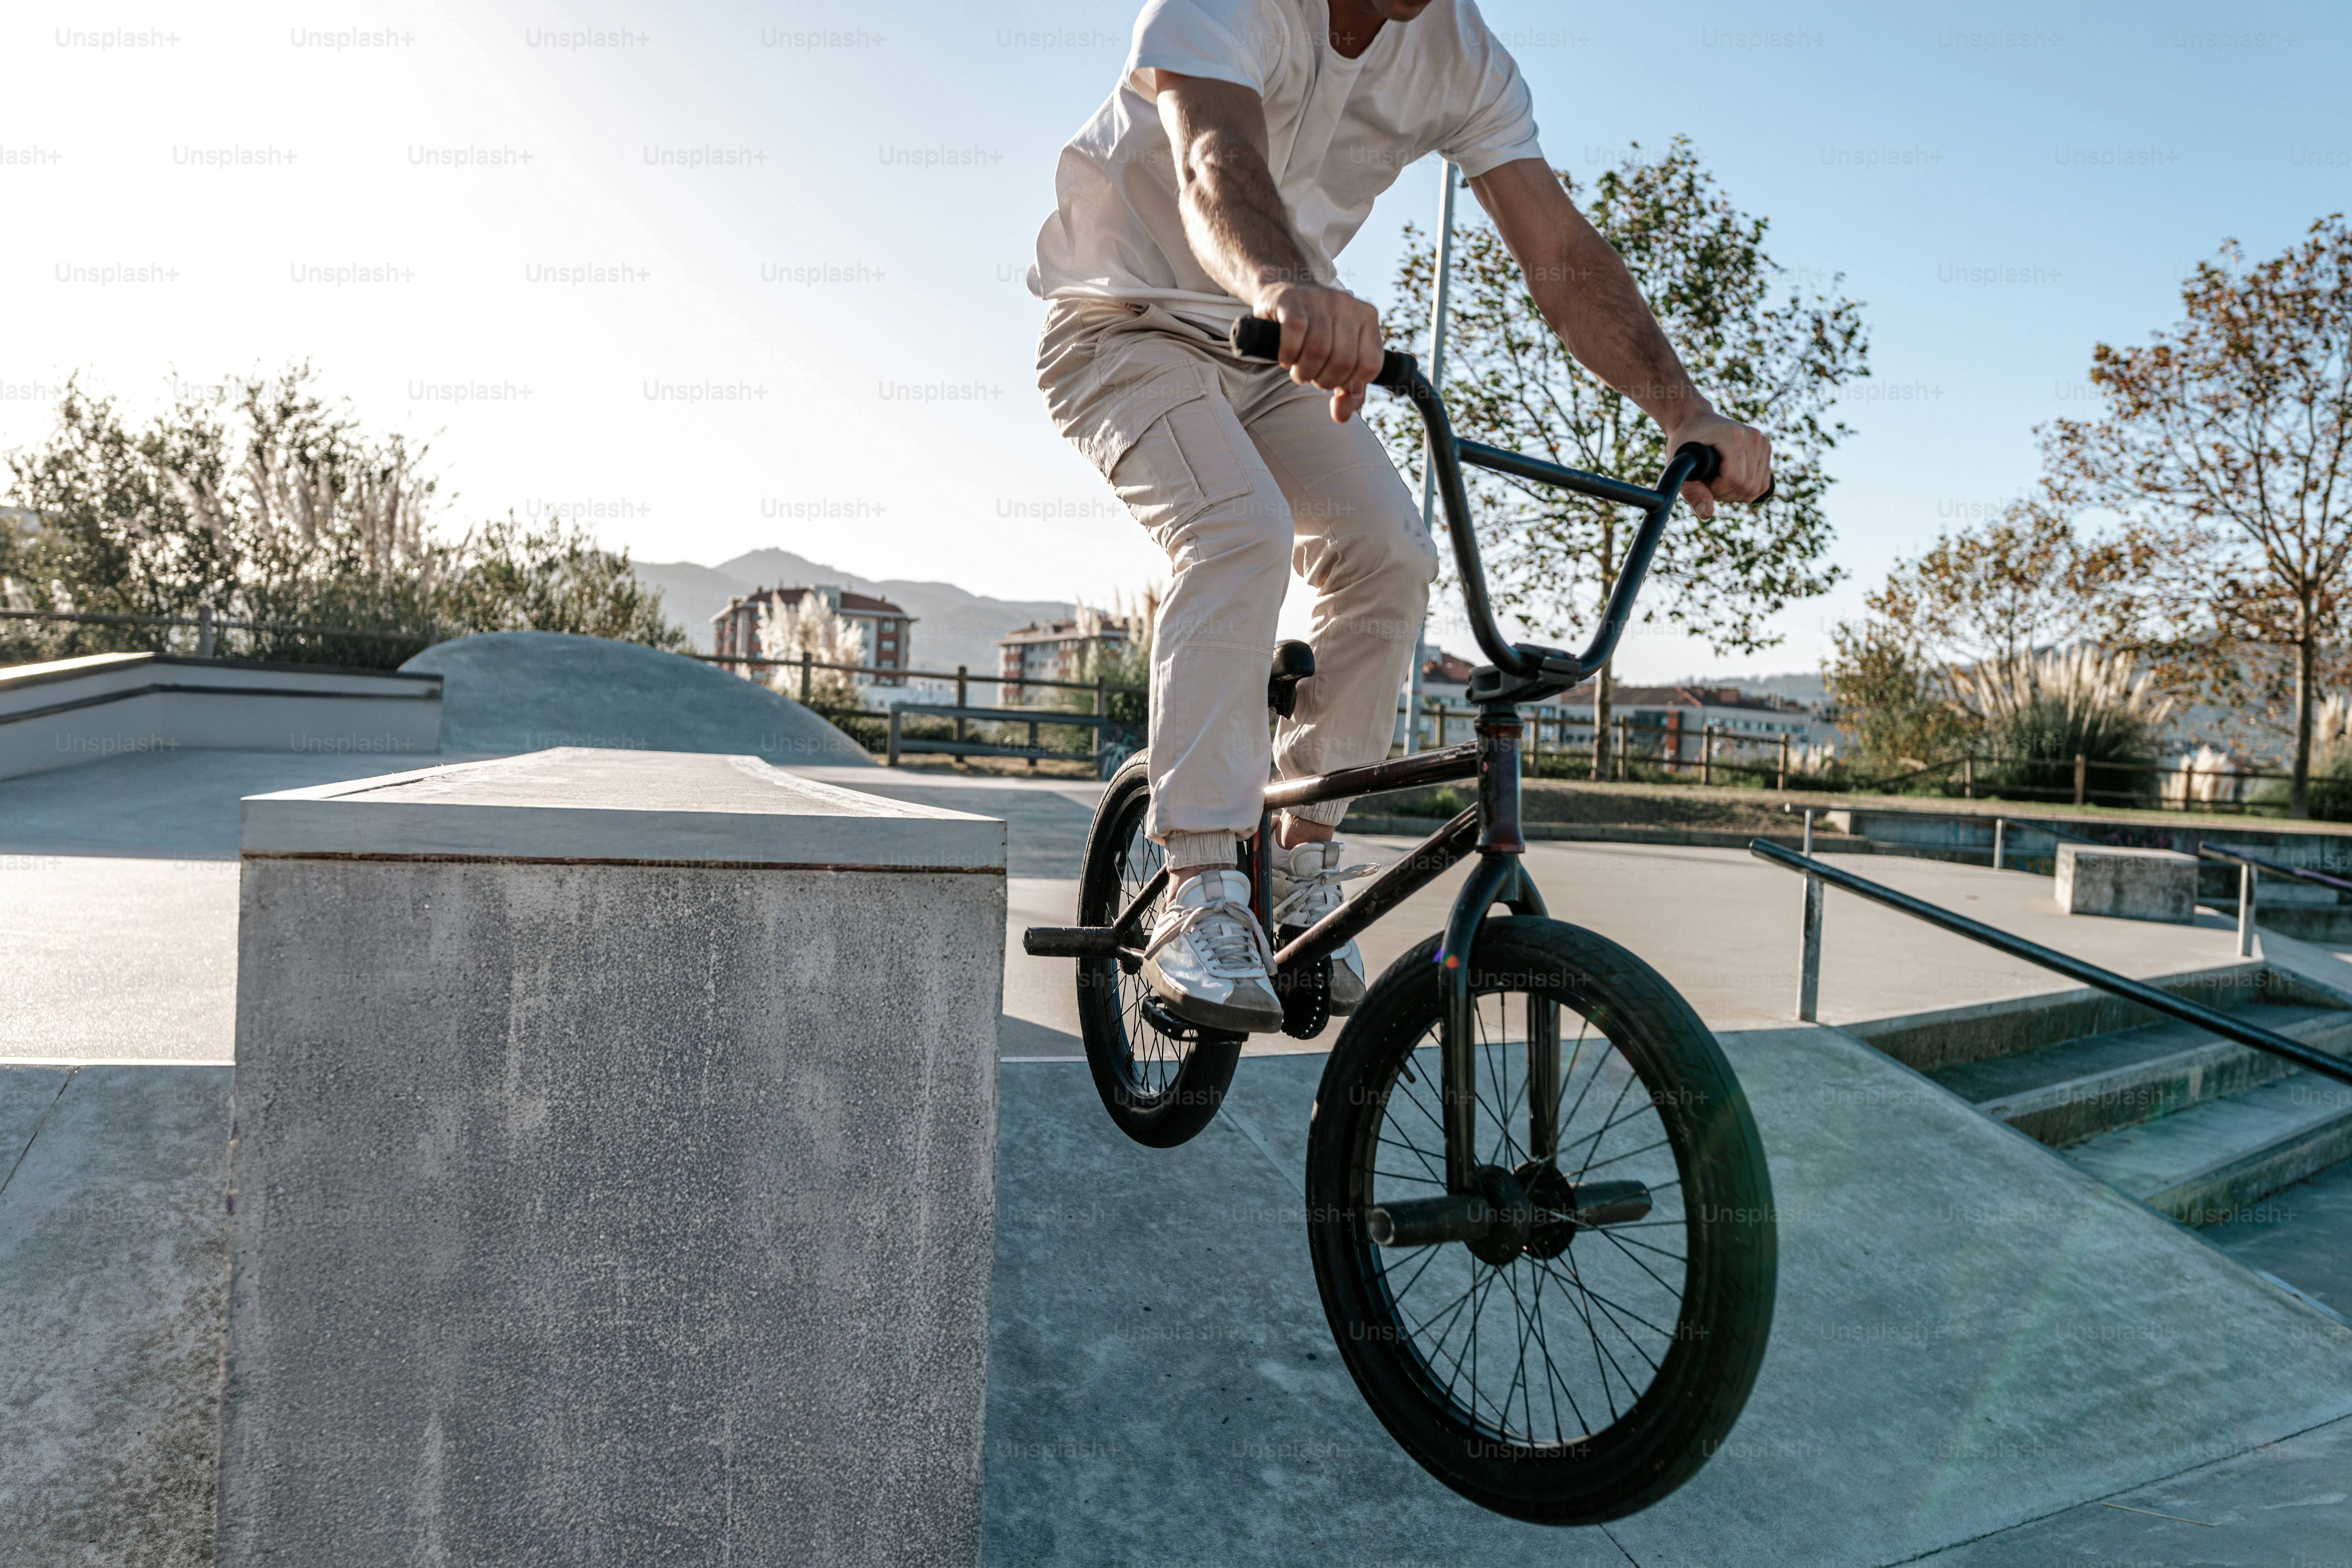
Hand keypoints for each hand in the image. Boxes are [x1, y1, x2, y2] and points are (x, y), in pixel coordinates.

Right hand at [1257, 281, 1385, 422]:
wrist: (1285, 291)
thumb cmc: (1316, 331)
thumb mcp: (1339, 356)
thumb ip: (1348, 389)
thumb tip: (1341, 416)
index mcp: (1368, 318)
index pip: (1370, 364)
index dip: (1351, 384)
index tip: (1335, 385)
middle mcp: (1348, 305)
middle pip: (1343, 361)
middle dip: (1324, 380)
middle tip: (1312, 377)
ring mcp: (1320, 299)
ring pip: (1317, 350)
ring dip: (1304, 372)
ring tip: (1298, 370)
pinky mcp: (1292, 300)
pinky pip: (1294, 333)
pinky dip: (1288, 354)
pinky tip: (1286, 358)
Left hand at [1662, 410, 1771, 518]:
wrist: (1696, 422)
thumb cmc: (1684, 444)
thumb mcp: (1681, 467)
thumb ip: (1692, 491)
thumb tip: (1706, 514)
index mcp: (1733, 436)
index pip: (1735, 478)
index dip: (1717, 490)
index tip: (1702, 482)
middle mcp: (1753, 437)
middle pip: (1747, 486)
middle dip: (1725, 494)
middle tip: (1708, 484)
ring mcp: (1762, 442)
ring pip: (1756, 488)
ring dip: (1735, 494)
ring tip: (1717, 481)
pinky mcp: (1766, 449)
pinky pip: (1762, 484)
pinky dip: (1746, 491)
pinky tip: (1730, 482)